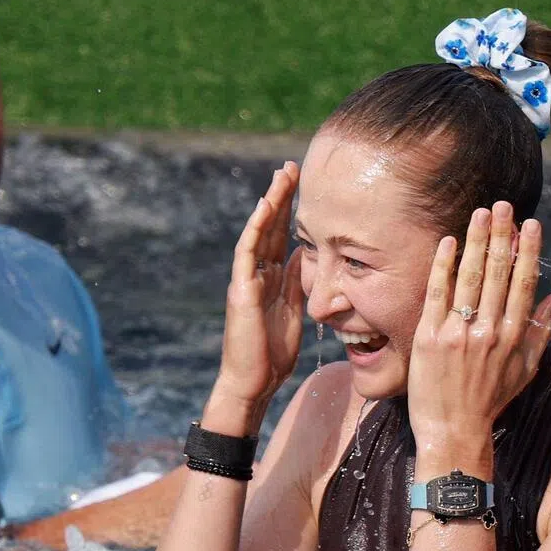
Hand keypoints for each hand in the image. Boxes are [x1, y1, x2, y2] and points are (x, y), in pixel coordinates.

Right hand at [212, 162, 304, 424]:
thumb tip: (309, 261)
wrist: (252, 383)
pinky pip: (246, 254)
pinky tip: (265, 207)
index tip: (307, 186)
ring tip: (282, 177)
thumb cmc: (272, 356)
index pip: (283, 237)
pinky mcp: (240, 291)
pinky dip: (255, 229)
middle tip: (294, 166)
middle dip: (282, 197)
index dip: (293, 211)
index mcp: (272, 279)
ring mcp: (246, 280)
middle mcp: (256, 274)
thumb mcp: (293, 313)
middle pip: (270, 228)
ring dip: (270, 204)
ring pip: (257, 233)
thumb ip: (298, 286)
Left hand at [407, 201, 550, 454]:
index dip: (528, 250)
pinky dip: (443, 265)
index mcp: (514, 337)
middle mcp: (489, 331)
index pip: (524, 283)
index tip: (530, 224)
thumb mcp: (523, 372)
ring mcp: (458, 333)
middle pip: (499, 272)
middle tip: (502, 205)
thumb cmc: (488, 403)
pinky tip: (447, 242)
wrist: (453, 432)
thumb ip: (541, 334)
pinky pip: (437, 293)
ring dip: (477, 241)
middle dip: (502, 235)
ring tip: (479, 213)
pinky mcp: (429, 338)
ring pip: (471, 277)